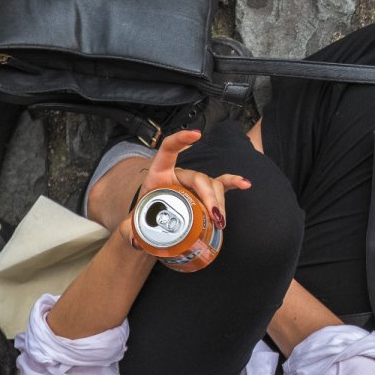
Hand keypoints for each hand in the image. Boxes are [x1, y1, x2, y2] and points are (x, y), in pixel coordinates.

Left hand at [122, 130, 250, 243]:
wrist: (149, 225)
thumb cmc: (141, 220)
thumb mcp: (132, 223)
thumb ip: (129, 229)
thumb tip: (133, 238)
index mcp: (158, 175)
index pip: (168, 151)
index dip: (180, 141)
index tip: (197, 136)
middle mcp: (178, 176)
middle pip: (198, 177)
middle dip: (209, 196)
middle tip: (214, 216)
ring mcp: (193, 184)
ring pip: (212, 185)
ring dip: (219, 202)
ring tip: (220, 221)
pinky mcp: (204, 193)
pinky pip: (222, 185)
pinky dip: (233, 184)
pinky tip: (245, 184)